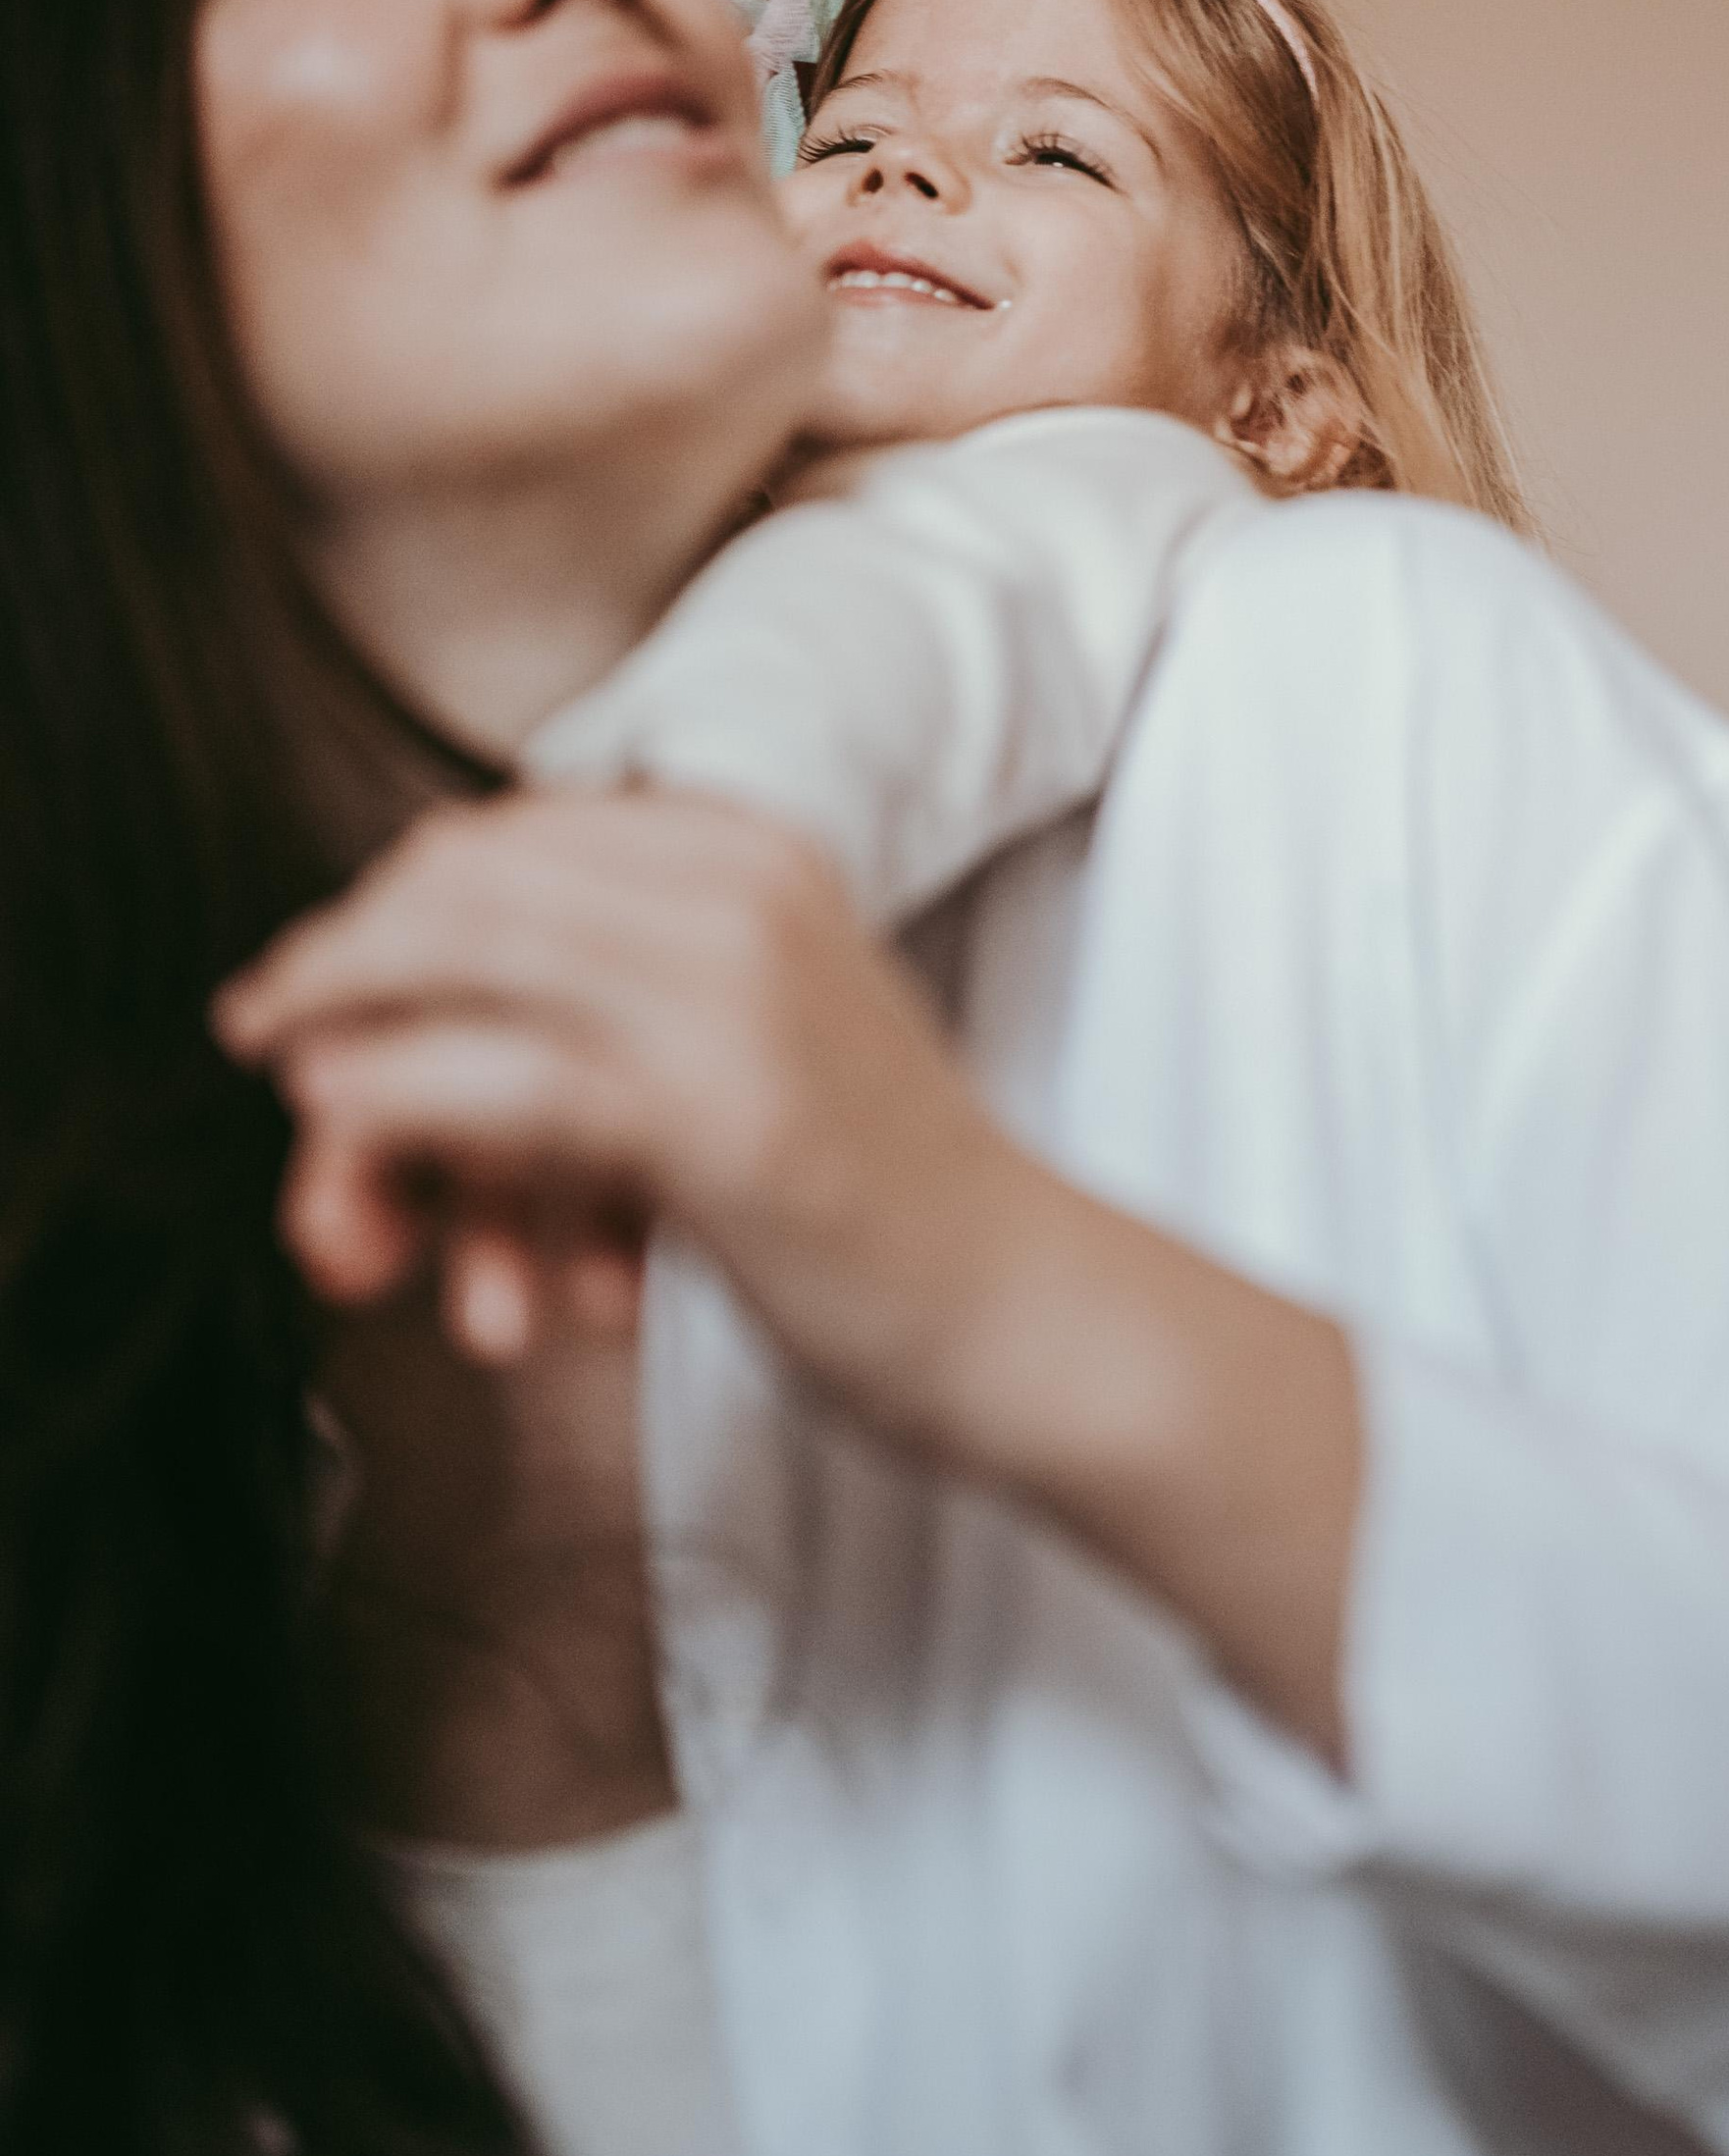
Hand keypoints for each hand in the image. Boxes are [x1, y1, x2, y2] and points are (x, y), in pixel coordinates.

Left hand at [218, 783, 1363, 1759]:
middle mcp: (740, 889)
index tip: (317, 1002)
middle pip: (454, 887)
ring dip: (339, 1079)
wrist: (1034, 1317)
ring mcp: (731, 993)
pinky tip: (369, 1211)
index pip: (502, 838)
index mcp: (754, 851)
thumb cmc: (886, 1210)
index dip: (382, 918)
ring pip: (449, 968)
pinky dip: (389, 1128)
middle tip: (267, 1060)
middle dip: (334, 978)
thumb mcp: (753, 1049)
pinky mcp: (715, 1114)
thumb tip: (389, 1046)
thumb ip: (608, 1014)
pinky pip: (487, 1086)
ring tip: (334, 1215)